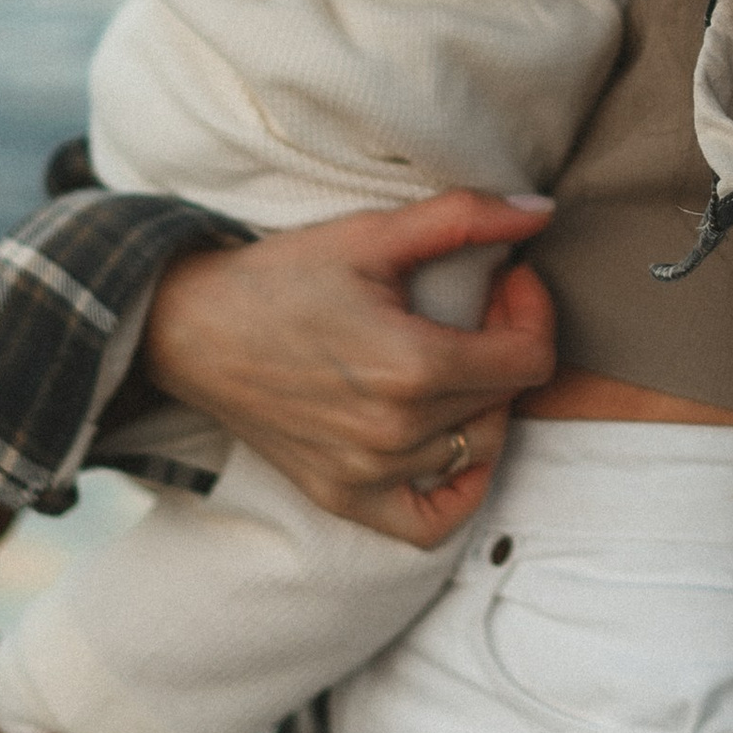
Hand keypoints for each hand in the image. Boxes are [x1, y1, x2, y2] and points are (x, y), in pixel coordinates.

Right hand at [144, 192, 556, 544]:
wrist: (191, 327)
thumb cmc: (281, 276)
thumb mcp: (372, 233)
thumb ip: (464, 218)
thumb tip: (542, 210)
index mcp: (412, 366)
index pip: (530, 359)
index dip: (533, 310)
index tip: (506, 280)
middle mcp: (396, 432)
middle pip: (507, 400)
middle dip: (507, 343)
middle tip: (477, 306)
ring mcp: (369, 473)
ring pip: (478, 449)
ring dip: (483, 401)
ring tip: (454, 357)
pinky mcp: (343, 496)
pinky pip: (430, 522)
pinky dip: (457, 491)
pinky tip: (452, 444)